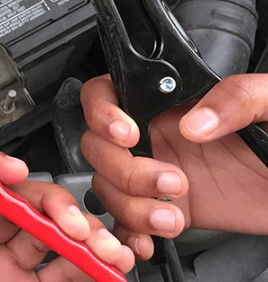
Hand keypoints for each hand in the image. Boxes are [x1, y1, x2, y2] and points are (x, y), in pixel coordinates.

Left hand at [0, 149, 133, 281]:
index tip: (10, 173)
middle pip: (21, 210)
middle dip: (49, 204)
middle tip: (66, 218)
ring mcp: (15, 279)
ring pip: (54, 240)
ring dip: (81, 233)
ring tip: (99, 244)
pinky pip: (72, 275)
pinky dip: (95, 266)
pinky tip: (109, 263)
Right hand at [80, 74, 267, 260]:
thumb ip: (235, 98)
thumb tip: (194, 123)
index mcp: (170, 101)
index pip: (108, 94)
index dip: (102, 113)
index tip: (128, 134)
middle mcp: (155, 135)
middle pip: (99, 147)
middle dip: (124, 170)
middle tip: (170, 180)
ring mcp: (156, 173)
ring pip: (108, 186)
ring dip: (130, 207)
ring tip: (171, 216)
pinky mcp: (167, 208)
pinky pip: (127, 221)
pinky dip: (129, 234)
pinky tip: (150, 239)